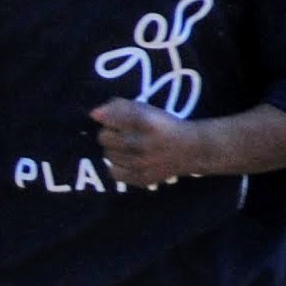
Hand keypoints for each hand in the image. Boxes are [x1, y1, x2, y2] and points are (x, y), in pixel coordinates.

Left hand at [90, 99, 219, 187]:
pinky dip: (117, 166)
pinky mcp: (142, 179)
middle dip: (108, 133)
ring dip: (113, 149)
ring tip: (127, 147)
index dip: (106, 116)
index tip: (111, 119)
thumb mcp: (147, 109)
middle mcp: (142, 143)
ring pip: (107, 155)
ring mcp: (141, 163)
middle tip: (121, 134)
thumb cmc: (164, 125)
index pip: (108, 117)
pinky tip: (127, 160)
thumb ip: (120, 106)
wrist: (191, 150)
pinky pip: (113, 173)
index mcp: (145, 121)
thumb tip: (94, 114)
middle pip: (103, 137)